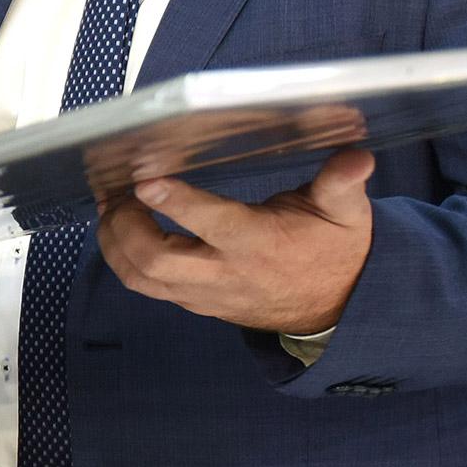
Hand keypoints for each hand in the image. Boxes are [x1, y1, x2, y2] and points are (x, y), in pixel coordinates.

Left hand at [96, 148, 374, 333]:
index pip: (211, 224)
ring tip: (109, 207)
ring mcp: (205, 293)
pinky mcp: (195, 301)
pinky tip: (118, 226)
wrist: (339, 309)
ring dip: (114, 243)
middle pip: (157, 261)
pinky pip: (147, 287)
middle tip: (117, 192)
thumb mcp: (346, 214)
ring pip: (141, 279)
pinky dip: (122, 258)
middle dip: (125, 224)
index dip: (175, 201)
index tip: (145, 178)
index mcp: (258, 244)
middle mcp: (225, 272)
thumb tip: (357, 157)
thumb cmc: (335, 250)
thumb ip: (342, 184)